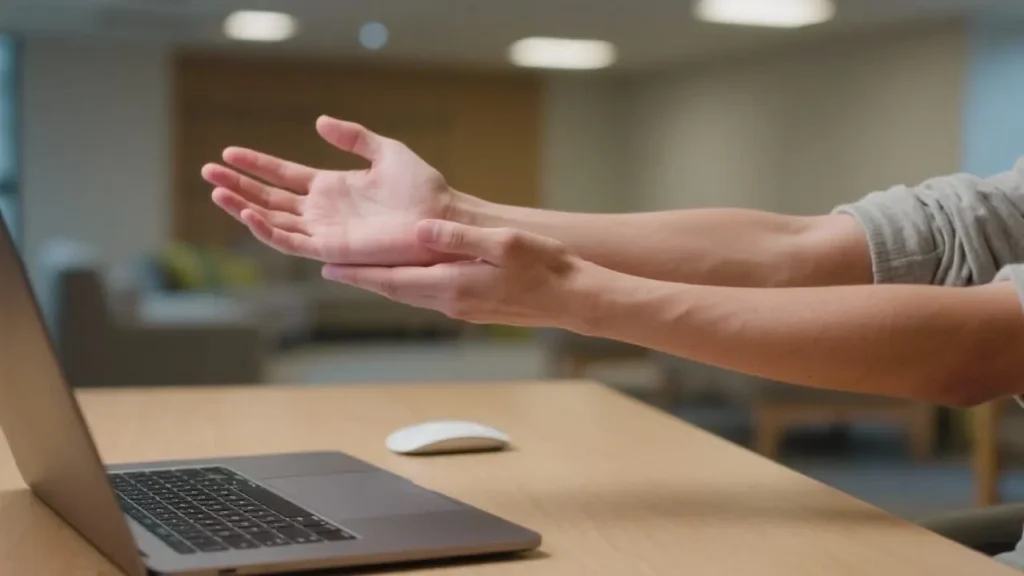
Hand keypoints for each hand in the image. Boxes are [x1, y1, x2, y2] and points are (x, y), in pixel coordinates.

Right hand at [201, 116, 457, 265]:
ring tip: (216, 190)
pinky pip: (292, 242)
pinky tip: (248, 214)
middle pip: (269, 199)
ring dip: (243, 207)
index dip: (256, 164)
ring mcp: (324, 231)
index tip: (229, 152)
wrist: (439, 216)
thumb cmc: (422, 188)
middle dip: (238, 185)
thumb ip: (353, 137)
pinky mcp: (332, 249)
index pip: (283, 175)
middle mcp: (322, 211)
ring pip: (272, 221)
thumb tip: (320, 121)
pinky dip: (267, 231)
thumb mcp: (386, 151)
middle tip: (208, 170)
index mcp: (331, 187)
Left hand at [321, 220, 608, 328]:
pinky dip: (409, 287)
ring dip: (385, 285)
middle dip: (363, 280)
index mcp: (453, 285)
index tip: (328, 267)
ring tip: (360, 273)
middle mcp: (451, 302)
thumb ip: (459, 238)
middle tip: (331, 269)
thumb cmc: (544, 266)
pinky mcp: (474, 310)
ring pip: (412, 296)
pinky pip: (431, 297)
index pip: (394, 280)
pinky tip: (406, 278)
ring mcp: (463, 309)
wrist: (573, 298)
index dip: (359, 274)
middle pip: (396, 291)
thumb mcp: (504, 242)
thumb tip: (419, 231)